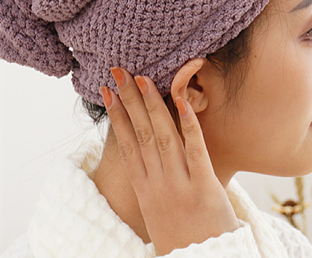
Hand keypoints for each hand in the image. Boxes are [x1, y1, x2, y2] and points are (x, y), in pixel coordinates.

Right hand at [101, 68, 239, 255]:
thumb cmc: (182, 240)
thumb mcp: (157, 212)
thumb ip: (152, 183)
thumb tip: (147, 155)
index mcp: (144, 190)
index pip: (126, 145)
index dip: (116, 115)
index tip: (108, 91)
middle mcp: (156, 185)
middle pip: (140, 133)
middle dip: (128, 100)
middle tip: (118, 71)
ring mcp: (179, 185)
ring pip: (162, 136)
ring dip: (151, 104)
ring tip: (142, 78)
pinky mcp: (204, 188)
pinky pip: (195, 149)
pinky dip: (188, 123)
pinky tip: (181, 100)